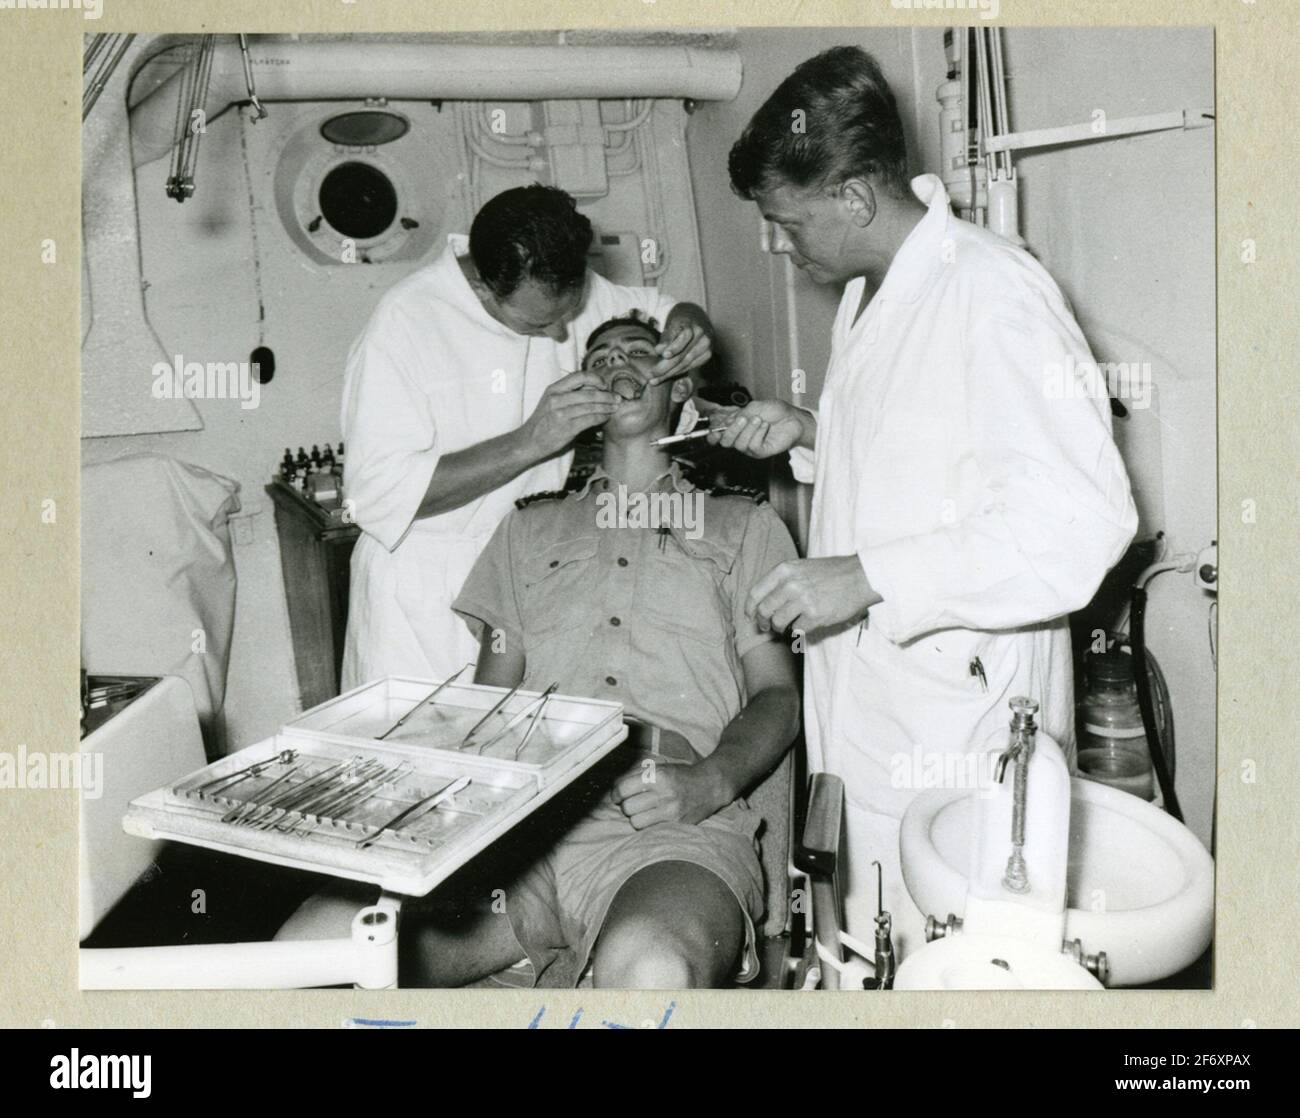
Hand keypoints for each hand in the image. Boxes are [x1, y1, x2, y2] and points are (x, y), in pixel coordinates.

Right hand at [520, 370, 617, 457]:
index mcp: (554, 389)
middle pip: (589, 392)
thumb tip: (594, 389)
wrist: (529, 441)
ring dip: (606, 407)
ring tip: (614, 408)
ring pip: (591, 406)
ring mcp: (561, 413)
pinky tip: (605, 418)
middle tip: (616, 398)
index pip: (579, 376)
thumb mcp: (552, 401)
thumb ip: (570, 394)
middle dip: (606, 395)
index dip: (595, 379)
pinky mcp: (567, 428)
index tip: (604, 384)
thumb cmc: (544, 421)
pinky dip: (601, 418)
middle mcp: (556, 399)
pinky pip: (590, 420)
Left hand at [611, 760, 727, 828]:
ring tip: (642, 812)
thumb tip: (615, 789)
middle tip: (632, 803)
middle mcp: (664, 793)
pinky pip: (650, 830)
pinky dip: (647, 826)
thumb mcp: (660, 768)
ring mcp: (672, 811)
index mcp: (658, 775)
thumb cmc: (681, 776)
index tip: (617, 796)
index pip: (623, 789)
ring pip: (636, 822)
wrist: (710, 785)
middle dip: (626, 806)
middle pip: (628, 807)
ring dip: (636, 818)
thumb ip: (637, 776)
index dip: (616, 794)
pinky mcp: (677, 824)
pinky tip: (652, 819)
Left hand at [646, 323, 711, 385]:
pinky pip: (690, 366)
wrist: (697, 321)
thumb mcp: (670, 327)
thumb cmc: (679, 326)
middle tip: (651, 375)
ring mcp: (706, 345)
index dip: (674, 347)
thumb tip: (658, 350)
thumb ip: (665, 339)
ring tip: (655, 380)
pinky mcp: (707, 354)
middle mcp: (701, 334)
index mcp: (690, 323)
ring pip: (685, 363)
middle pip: (682, 354)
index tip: (664, 355)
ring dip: (669, 373)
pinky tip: (667, 376)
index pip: (684, 336)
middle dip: (665, 367)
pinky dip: (678, 372)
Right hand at [702, 398, 805, 458]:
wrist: (792, 417)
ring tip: (759, 420)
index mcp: (736, 427)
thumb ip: (739, 414)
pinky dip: (758, 434)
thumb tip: (726, 422)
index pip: (718, 434)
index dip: (713, 432)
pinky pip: (752, 447)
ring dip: (748, 430)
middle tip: (743, 419)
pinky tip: (765, 427)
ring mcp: (751, 446)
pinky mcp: (761, 452)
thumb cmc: (775, 412)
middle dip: (732, 430)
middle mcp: (741, 438)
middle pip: (725, 441)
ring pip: (739, 444)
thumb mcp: (754, 407)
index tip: (715, 427)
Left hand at [747, 556, 880, 633]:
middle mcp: (790, 584)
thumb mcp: (803, 567)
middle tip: (767, 627)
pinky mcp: (815, 615)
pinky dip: (799, 631)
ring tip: (787, 627)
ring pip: (778, 622)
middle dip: (763, 622)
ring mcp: (802, 600)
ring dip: (781, 628)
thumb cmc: (833, 572)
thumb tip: (766, 602)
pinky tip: (806, 625)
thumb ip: (784, 581)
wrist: (861, 576)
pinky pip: (797, 630)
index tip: (751, 616)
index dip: (750, 608)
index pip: (755, 593)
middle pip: (764, 610)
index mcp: (784, 570)